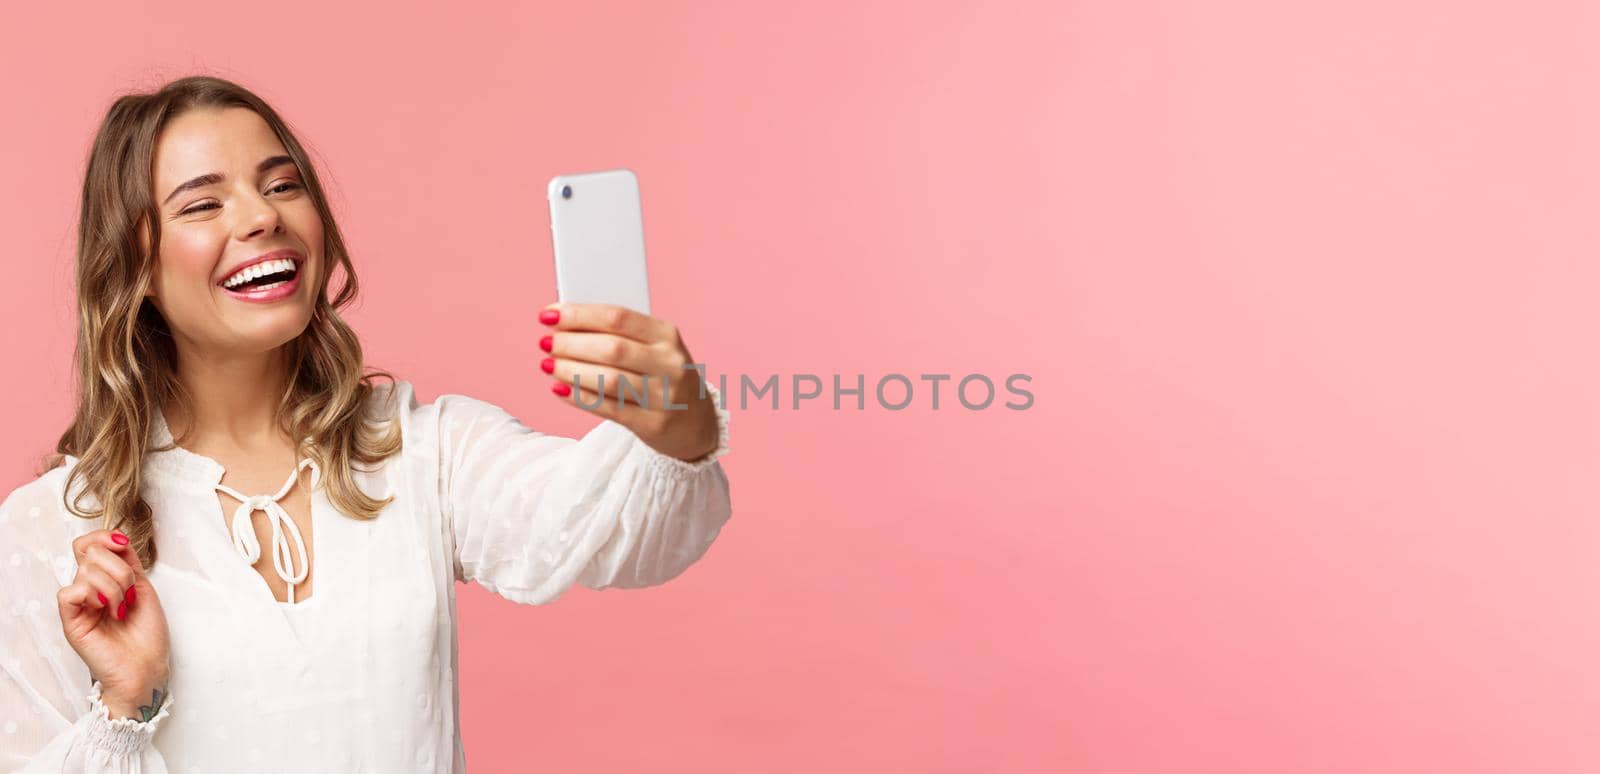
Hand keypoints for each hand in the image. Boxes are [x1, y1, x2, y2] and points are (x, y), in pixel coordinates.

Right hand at [56, 530, 170, 720]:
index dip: (103, 537)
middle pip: (90, 552)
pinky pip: (69, 593)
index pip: (88, 544)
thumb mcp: (144, 588)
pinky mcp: (71, 622)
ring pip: (85, 571)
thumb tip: (118, 537)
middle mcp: (89, 590)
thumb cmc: (148, 635)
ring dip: (115, 587)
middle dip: (120, 568)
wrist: (147, 667)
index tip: (123, 543)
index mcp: (104, 580)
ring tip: (123, 608)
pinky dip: (94, 596)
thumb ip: (129, 562)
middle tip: (131, 593)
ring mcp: (79, 606)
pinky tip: (107, 610)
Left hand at [538, 302, 719, 461]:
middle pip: (611, 348)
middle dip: (570, 344)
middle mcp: (669, 364)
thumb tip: (566, 323)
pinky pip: (608, 408)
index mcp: (667, 335)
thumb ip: (619, 335)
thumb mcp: (654, 348)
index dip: (579, 314)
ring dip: (570, 370)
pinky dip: (578, 397)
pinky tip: (559, 388)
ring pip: (608, 379)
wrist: (697, 423)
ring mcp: (664, 396)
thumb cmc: (664, 376)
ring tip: (547, 365)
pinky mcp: (652, 424)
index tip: (549, 314)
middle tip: (546, 343)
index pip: (618, 317)